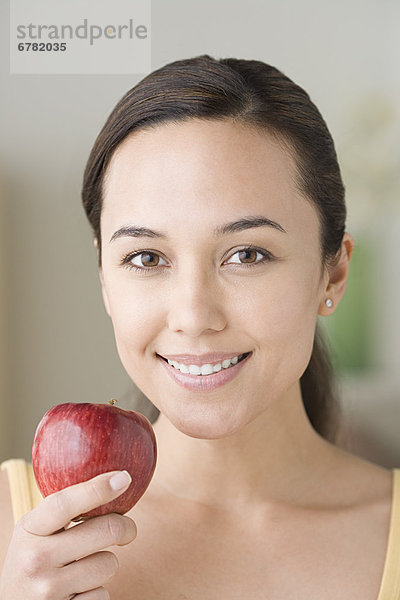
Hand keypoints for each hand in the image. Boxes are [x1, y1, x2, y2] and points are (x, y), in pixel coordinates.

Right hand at [0, 470, 136, 598]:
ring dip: (105, 564)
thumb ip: (63, 511)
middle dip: (126, 528)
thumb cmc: (32, 562)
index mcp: (29, 530)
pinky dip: (97, 592)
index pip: (64, 504)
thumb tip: (115, 479)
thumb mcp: (36, 533)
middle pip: (105, 531)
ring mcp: (48, 589)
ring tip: (84, 569)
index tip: (124, 478)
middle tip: (126, 530)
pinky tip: (77, 593)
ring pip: (109, 563)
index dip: (97, 488)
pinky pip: (102, 594)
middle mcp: (35, 559)